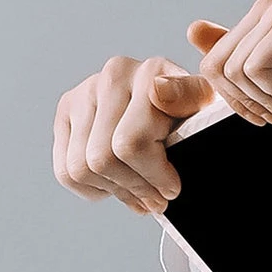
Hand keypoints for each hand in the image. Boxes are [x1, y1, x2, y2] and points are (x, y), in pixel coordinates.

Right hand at [52, 38, 227, 213]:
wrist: (174, 109)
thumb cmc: (192, 119)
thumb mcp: (205, 113)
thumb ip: (190, 98)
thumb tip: (158, 92)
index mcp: (151, 72)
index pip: (132, 143)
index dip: (153, 177)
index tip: (172, 188)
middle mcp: (114, 75)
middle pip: (103, 159)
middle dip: (134, 188)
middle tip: (156, 199)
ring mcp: (85, 91)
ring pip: (81, 168)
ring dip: (114, 190)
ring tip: (138, 191)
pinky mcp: (66, 110)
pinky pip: (65, 171)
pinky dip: (92, 188)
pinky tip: (117, 181)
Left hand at [189, 0, 271, 133]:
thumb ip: (235, 59)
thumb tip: (192, 31)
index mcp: (257, 20)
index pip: (212, 65)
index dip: (233, 102)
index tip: (267, 114)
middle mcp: (265, 7)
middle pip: (217, 69)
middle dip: (247, 104)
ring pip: (235, 72)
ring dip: (267, 104)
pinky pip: (256, 71)